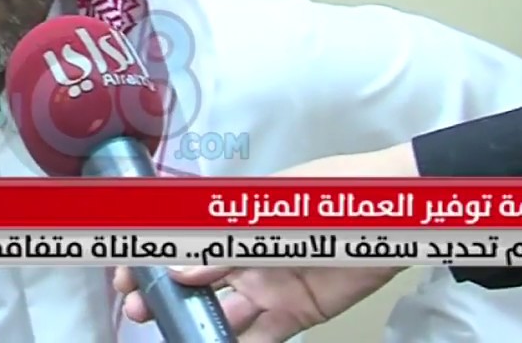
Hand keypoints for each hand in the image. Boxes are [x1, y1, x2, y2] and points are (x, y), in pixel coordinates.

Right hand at [113, 145, 419, 339]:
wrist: (398, 213)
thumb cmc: (334, 193)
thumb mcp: (275, 211)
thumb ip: (228, 242)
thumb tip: (180, 271)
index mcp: (233, 220)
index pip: (181, 238)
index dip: (149, 255)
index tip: (123, 272)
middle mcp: (244, 255)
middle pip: (191, 281)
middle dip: (158, 295)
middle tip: (136, 308)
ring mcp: (267, 287)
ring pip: (218, 313)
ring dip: (191, 324)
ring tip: (168, 332)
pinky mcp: (295, 315)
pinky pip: (260, 339)